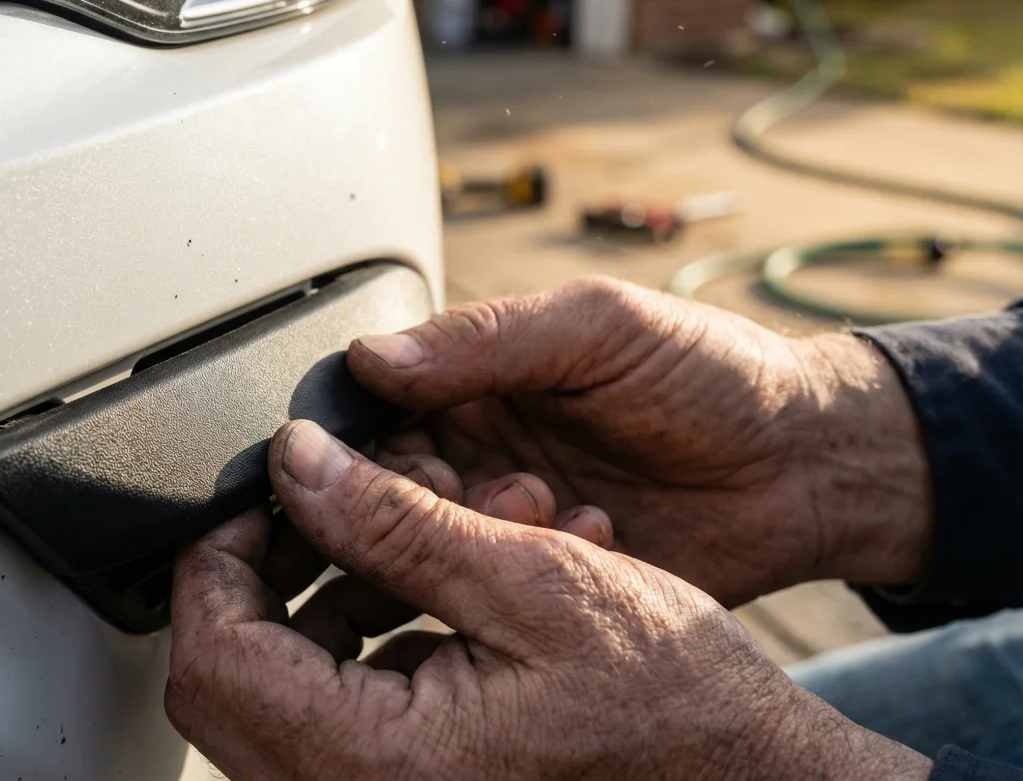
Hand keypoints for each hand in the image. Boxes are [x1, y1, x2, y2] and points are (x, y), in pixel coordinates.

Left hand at [165, 421, 931, 780]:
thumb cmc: (675, 705)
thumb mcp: (534, 579)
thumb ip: (396, 522)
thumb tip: (296, 465)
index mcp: (380, 766)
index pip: (216, 659)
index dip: (217, 558)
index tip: (260, 492)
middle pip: (230, 685)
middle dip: (266, 579)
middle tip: (320, 506)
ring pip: (279, 700)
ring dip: (321, 608)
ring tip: (406, 540)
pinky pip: (335, 725)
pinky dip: (362, 651)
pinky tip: (432, 599)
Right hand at [346, 277, 931, 605]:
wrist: (803, 467)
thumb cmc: (711, 375)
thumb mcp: (599, 327)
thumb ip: (485, 337)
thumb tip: (372, 356)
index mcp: (474, 384)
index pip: (377, 416)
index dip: (371, 444)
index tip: (399, 460)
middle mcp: (479, 456)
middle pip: (392, 492)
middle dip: (423, 501)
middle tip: (482, 493)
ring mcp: (512, 525)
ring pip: (437, 550)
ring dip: (477, 540)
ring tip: (543, 515)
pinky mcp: (549, 585)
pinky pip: (499, 597)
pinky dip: (528, 578)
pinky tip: (592, 544)